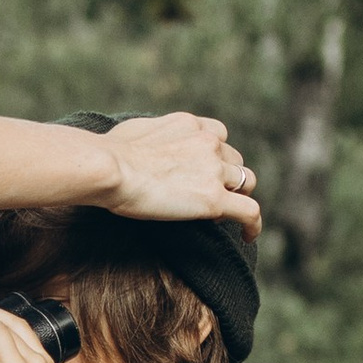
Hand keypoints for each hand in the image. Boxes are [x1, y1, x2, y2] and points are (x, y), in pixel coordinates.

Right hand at [95, 112, 260, 231]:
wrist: (109, 168)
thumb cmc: (109, 153)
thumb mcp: (134, 131)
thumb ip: (150, 137)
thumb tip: (139, 147)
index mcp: (189, 124)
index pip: (218, 135)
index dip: (215, 155)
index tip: (204, 171)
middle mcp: (207, 142)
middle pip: (234, 160)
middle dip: (227, 177)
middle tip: (210, 197)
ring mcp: (214, 171)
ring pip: (246, 182)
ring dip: (238, 197)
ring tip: (225, 217)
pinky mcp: (214, 200)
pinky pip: (250, 212)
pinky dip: (253, 225)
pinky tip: (247, 237)